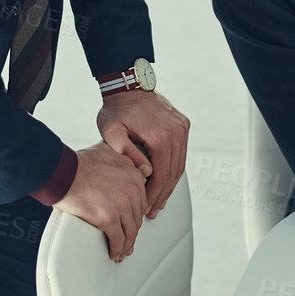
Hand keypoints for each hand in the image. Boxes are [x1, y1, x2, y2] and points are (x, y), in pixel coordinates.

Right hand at [56, 143, 147, 260]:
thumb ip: (122, 159)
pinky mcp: (109, 218)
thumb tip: (126, 164)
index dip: (136, 213)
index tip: (132, 220)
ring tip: (122, 250)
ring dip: (126, 243)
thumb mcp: (109, 151)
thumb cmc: (78, 163)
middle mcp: (133, 189)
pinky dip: (117, 249)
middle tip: (129, 239)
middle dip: (132, 230)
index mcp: (134, 175)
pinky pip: (118, 239)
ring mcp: (122, 204)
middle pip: (136, 216)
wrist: (63, 172)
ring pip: (130, 230)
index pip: (141, 200)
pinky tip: (115, 253)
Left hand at [97, 90, 189, 218]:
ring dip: (170, 183)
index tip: (146, 207)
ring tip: (159, 200)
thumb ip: (127, 153)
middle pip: (173, 172)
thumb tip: (145, 173)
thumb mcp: (112, 132)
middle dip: (163, 194)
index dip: (154, 194)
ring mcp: (182, 128)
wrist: (128, 86)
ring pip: (180, 164)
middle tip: (153, 209)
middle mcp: (176, 132)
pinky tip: (166, 180)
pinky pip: (181, 153)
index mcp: (161, 136)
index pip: (162, 174)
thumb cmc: (117, 109)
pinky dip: (174, 168)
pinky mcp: (182, 125)